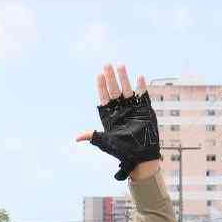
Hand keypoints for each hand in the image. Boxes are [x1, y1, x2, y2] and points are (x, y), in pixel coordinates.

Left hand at [76, 64, 160, 180]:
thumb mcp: (106, 142)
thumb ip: (93, 136)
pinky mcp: (144, 110)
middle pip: (114, 90)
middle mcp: (120, 110)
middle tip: (107, 65)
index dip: (101, 87)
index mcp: (110, 116)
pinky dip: (141, 87)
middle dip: (110, 78)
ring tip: (120, 65)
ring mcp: (133, 108)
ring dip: (124, 78)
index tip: (99, 75)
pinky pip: (143, 96)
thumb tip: (77, 138)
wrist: (140, 156)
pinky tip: (139, 76)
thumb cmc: (122, 151)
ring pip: (127, 89)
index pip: (104, 97)